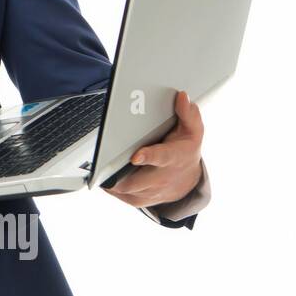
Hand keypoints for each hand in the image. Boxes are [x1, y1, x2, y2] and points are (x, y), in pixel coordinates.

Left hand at [105, 90, 203, 209]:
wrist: (189, 179)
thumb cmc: (185, 151)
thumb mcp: (193, 132)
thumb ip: (188, 114)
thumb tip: (182, 96)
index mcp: (172, 157)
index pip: (160, 157)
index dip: (147, 157)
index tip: (135, 156)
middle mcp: (162, 177)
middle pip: (135, 181)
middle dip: (118, 176)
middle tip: (102, 167)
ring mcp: (152, 191)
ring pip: (126, 191)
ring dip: (112, 182)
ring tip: (102, 170)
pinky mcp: (142, 199)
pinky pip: (123, 197)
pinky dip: (113, 189)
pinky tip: (107, 178)